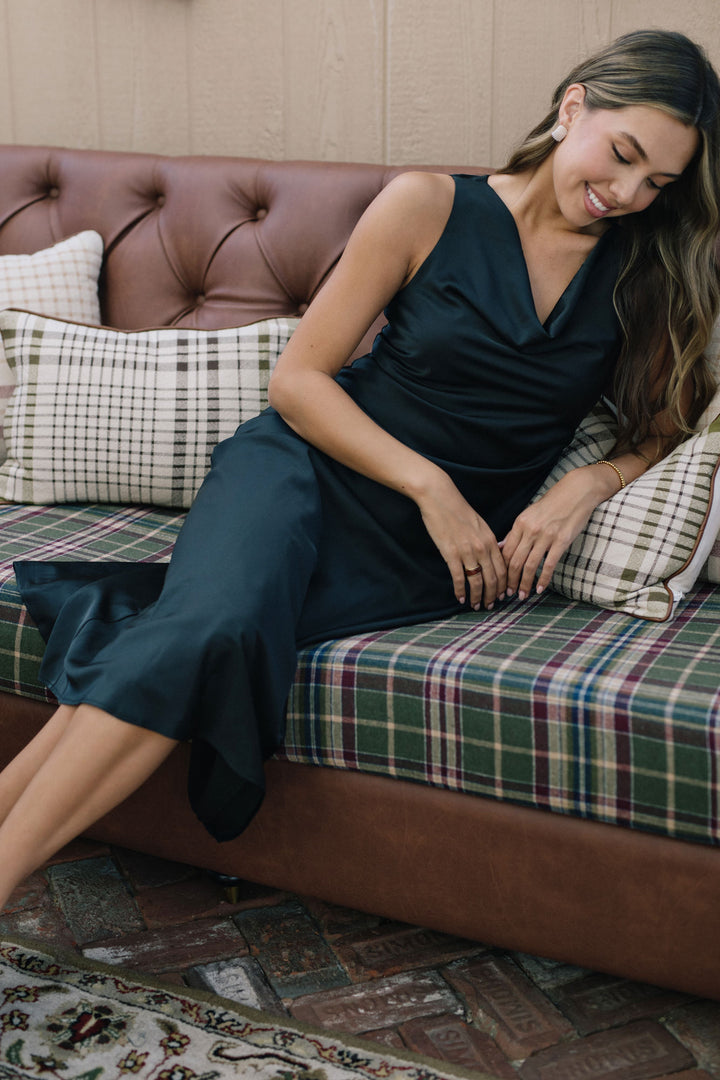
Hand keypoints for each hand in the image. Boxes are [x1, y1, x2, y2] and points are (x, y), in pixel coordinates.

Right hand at [417, 476, 506, 608]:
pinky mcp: (451, 553)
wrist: (440, 498)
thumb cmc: (458, 509)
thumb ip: (486, 540)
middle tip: (491, 605)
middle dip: (493, 595)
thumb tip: (491, 554)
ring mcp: (467, 552)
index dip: (504, 584)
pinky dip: (460, 590)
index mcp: (491, 540)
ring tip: (476, 606)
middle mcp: (482, 548)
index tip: (502, 595)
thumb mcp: (479, 524)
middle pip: (493, 578)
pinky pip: (459, 578)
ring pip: (478, 581)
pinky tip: (460, 598)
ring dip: (478, 597)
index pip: (503, 568)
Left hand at [501, 468, 606, 598]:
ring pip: (529, 566)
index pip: (506, 551)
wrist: (576, 492)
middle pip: (514, 561)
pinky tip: (540, 589)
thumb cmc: (552, 503)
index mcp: (520, 523)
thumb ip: (516, 532)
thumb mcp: (530, 514)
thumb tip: (502, 547)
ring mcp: (546, 536)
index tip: (499, 581)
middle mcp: (530, 530)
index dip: (501, 569)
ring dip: (524, 584)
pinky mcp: (561, 541)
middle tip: (507, 594)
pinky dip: (543, 579)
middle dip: (509, 581)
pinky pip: (549, 564)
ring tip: (522, 595)